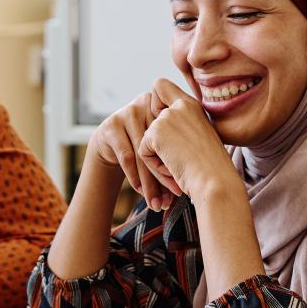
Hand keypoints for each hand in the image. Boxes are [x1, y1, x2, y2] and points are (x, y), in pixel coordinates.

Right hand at [86, 92, 180, 210]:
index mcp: (166, 105)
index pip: (175, 136)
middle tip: (172, 199)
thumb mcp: (163, 141)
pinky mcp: (111, 125)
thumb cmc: (146, 144)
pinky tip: (140, 191)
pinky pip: (127, 155)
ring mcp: (127, 112)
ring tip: (156, 202)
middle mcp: (147, 104)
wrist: (112, 141)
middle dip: (165, 176)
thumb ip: (178, 151)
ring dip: (150, 182)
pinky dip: (135, 176)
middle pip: (159, 145)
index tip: (183, 187)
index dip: (180, 162)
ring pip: (143, 153)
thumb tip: (195, 185)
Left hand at [138, 79, 236, 199]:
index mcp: (192, 105)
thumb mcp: (199, 138)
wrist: (216, 181)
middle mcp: (180, 105)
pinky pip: (143, 152)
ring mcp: (167, 117)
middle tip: (178, 156)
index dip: (154, 103)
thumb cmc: (211, 168)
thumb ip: (180, 126)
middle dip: (155, 139)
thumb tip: (154, 127)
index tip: (168, 127)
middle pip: (147, 113)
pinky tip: (174, 170)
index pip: (160, 85)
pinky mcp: (156, 133)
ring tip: (181, 166)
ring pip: (146, 138)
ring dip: (158, 157)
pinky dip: (155, 166)